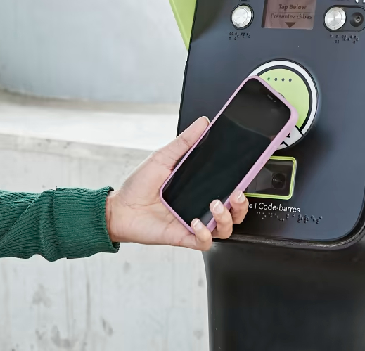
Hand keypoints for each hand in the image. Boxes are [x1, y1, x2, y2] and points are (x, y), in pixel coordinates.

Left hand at [105, 117, 249, 250]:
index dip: (242, 185)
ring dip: (226, 218)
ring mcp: (194, 223)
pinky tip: (196, 222)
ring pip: (225, 229)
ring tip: (215, 205)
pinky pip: (204, 242)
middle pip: (235, 213)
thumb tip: (202, 123)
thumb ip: (184, 142)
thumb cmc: (139, 185)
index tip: (246, 175)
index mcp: (199, 188)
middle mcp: (200, 206)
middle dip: (241, 205)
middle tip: (236, 194)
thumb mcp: (163, 158)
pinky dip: (204, 233)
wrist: (118, 209)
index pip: (229, 188)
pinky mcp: (183, 237)